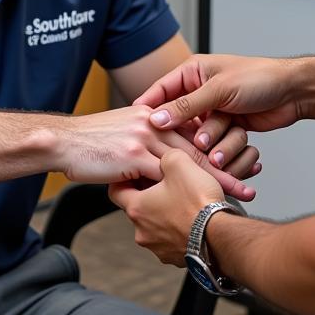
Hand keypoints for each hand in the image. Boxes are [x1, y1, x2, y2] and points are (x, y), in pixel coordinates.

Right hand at [56, 105, 255, 199]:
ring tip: (240, 194)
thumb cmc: (90, 141)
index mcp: (155, 113)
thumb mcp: (125, 133)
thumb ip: (149, 140)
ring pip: (192, 158)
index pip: (195, 128)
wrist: (62, 141)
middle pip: (200, 143)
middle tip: (252, 179)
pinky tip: (203, 201)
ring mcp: (147, 136)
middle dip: (229, 162)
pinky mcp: (136, 154)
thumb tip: (167, 158)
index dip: (220, 143)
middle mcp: (155, 120)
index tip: (242, 159)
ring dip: (219, 178)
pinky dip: (190, 188)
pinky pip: (170, 172)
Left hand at [109, 149, 223, 266]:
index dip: (124, 178)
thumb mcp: (179, 162)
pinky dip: (180, 229)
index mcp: (137, 209)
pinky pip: (173, 239)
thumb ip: (165, 155)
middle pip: (138, 209)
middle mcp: (143, 232)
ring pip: (156, 225)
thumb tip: (164, 157)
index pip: (115, 192)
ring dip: (166, 214)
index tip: (135, 172)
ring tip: (185, 201)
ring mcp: (159, 248)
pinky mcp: (176, 258)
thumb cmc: (199, 202)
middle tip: (167, 184)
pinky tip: (194, 218)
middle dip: (150, 196)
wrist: (222, 235)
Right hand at [133, 54, 303, 134]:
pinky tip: (237, 139)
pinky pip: (215, 141)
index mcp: (192, 72)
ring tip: (225, 136)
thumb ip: (187, 105)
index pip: (160, 90)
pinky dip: (225, 144)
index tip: (137, 126)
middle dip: (187, 131)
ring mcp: (212, 110)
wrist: (292, 92)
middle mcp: (199, 91)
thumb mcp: (219, 89)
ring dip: (213, 138)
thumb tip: (157, 118)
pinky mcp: (225, 125)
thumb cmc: (259, 78)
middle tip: (191, 141)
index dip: (148, 108)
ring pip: (198, 134)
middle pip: (178, 118)